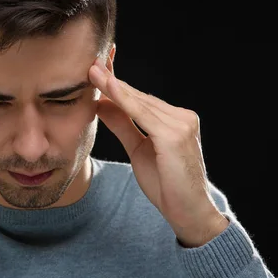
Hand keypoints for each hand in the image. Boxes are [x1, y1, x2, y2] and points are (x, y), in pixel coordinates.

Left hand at [88, 57, 228, 246]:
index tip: (96, 69)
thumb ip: (123, 125)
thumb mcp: (138, 149)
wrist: (188, 213)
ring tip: (93, 72)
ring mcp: (182, 123)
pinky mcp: (175, 134)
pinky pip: (143, 114)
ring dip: (114, 86)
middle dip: (112, 80)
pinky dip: (125, 100)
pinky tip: (109, 88)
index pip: (141, 98)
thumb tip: (101, 104)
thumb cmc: (167, 184)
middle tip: (89, 64)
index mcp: (176, 119)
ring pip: (140, 102)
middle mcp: (182, 117)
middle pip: (140, 96)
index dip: (117, 84)